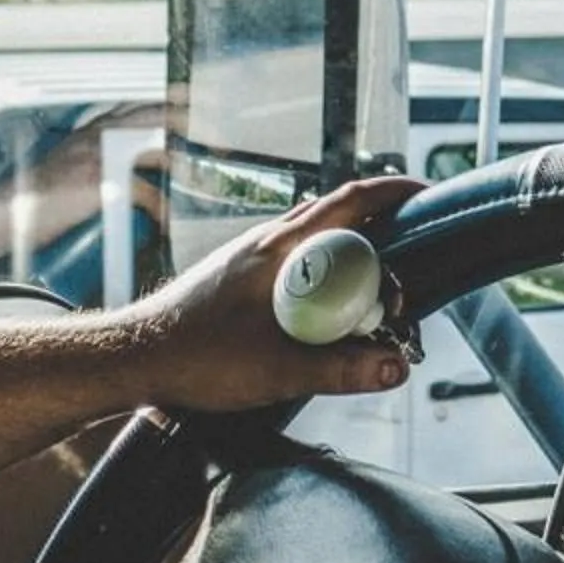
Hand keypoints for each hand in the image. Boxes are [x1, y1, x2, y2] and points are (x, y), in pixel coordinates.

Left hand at [123, 176, 423, 409]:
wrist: (134, 357)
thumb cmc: (194, 357)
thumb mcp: (278, 370)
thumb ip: (341, 369)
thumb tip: (397, 366)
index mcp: (280, 247)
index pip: (351, 199)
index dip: (396, 192)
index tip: (429, 196)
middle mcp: (266, 241)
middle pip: (339, 217)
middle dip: (384, 232)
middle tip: (411, 270)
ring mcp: (250, 257)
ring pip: (316, 242)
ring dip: (351, 259)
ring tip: (374, 296)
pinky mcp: (239, 278)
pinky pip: (296, 264)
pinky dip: (324, 277)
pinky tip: (325, 314)